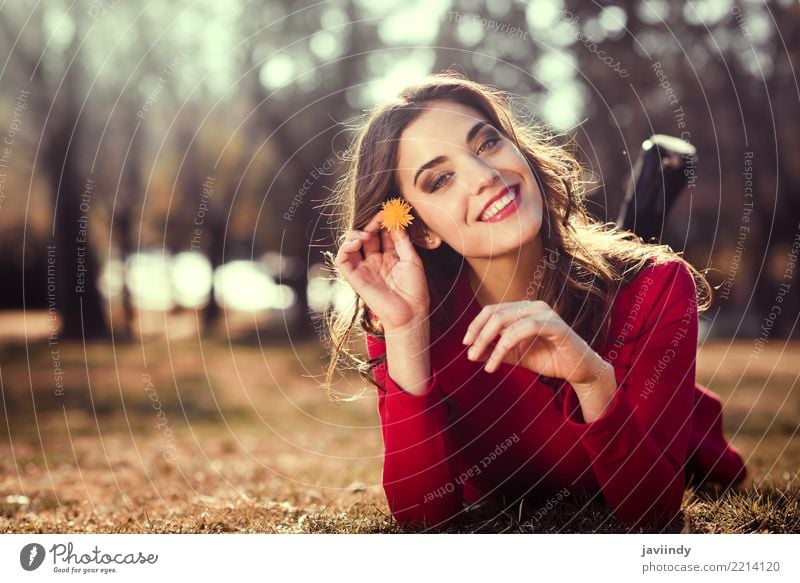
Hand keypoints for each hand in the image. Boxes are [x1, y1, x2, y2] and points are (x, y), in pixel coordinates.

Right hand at [335, 211, 429, 332]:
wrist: (410, 314)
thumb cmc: (415, 290)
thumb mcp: (412, 260)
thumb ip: (402, 241)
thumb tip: (396, 222)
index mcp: (390, 257)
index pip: (381, 234)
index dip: (383, 222)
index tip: (389, 213)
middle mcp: (375, 262)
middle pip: (367, 236)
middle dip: (371, 224)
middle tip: (379, 217)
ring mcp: (364, 269)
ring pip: (351, 245)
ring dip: (356, 233)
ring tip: (367, 233)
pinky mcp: (354, 278)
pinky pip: (342, 260)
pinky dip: (345, 247)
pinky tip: (357, 241)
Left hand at [462, 300, 609, 388]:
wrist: (580, 371)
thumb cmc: (549, 359)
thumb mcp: (516, 356)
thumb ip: (495, 352)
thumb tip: (471, 353)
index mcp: (523, 309)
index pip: (492, 310)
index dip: (475, 325)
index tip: (466, 344)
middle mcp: (533, 306)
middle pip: (495, 314)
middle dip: (479, 335)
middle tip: (470, 355)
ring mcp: (545, 313)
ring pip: (506, 320)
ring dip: (490, 343)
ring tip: (485, 364)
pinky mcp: (556, 325)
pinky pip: (524, 329)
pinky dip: (505, 346)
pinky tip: (497, 362)